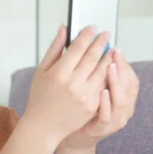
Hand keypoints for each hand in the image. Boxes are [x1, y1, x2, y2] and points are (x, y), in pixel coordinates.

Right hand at [22, 24, 114, 144]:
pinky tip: (111, 67)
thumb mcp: (42, 70)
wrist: (43, 125)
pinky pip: (104, 86)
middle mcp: (72, 83)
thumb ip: (55, 48)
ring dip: (109, 58)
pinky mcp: (92, 106)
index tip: (93, 28)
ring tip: (112, 49)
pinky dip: (109, 75)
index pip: (78, 48)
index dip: (87, 35)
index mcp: (58, 72)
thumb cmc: (40, 96)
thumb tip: (64, 28)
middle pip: (92, 57)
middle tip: (106, 34)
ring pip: (102, 71)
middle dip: (101, 43)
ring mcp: (84, 95)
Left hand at [58, 48, 139, 151]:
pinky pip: (107, 116)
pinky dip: (106, 104)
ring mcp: (114, 120)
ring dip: (116, 83)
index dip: (124, 63)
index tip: (115, 49)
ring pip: (121, 100)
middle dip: (121, 68)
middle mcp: (123, 108)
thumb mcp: (90, 86)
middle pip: (129, 86)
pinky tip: (102, 92)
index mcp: (122, 95)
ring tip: (110, 67)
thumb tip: (96, 45)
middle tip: (113, 53)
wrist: (69, 132)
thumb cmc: (80, 106)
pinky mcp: (102, 129)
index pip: (130, 77)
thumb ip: (96, 69)